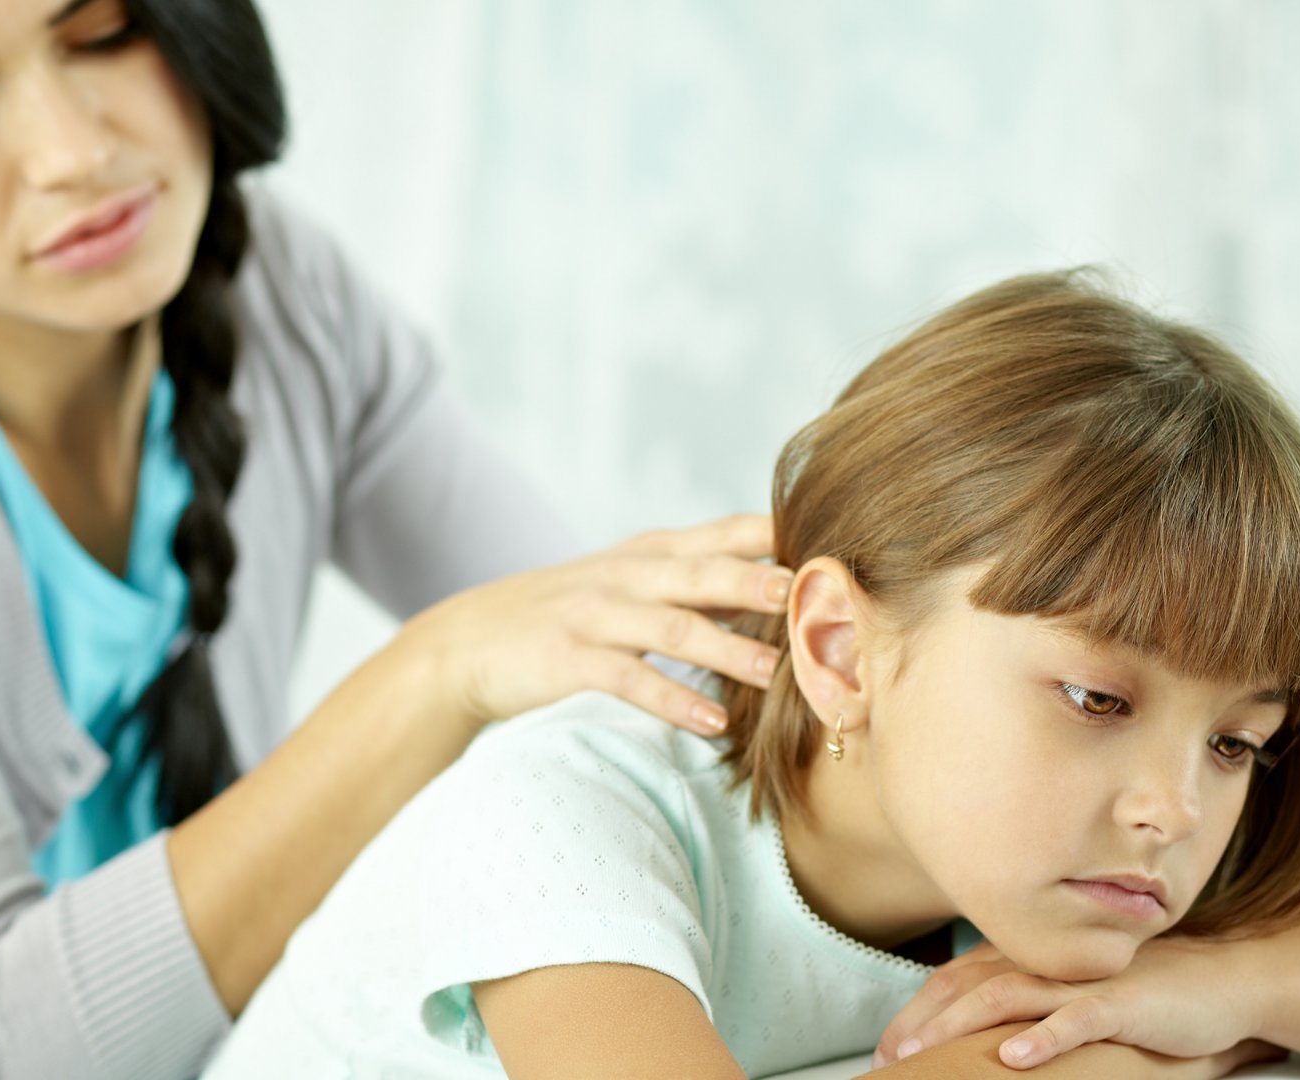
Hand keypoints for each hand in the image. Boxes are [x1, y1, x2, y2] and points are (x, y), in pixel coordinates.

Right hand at [401, 513, 789, 735]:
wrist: (467, 642)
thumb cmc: (563, 616)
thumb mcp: (627, 583)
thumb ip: (692, 580)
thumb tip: (777, 585)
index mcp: (647, 553)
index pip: (720, 533)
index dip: (774, 538)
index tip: (832, 547)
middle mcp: (625, 576)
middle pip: (701, 573)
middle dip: (758, 582)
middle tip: (812, 595)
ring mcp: (594, 616)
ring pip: (671, 627)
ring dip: (727, 649)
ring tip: (776, 673)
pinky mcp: (568, 660)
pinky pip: (629, 680)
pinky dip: (673, 701)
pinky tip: (710, 723)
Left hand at [872, 938, 1285, 1071]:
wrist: (1222, 984)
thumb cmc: (1142, 995)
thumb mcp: (1073, 999)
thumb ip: (1029, 1007)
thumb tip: (987, 1043)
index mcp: (1029, 959)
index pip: (955, 980)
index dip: (915, 1012)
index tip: (884, 1050)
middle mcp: (1044, 963)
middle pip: (964, 986)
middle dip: (919, 1022)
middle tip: (886, 1059)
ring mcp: (1079, 981)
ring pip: (1003, 997)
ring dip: (957, 1026)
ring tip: (923, 1054)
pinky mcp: (1120, 1003)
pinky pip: (1074, 1019)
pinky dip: (1042, 1038)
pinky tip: (1012, 1058)